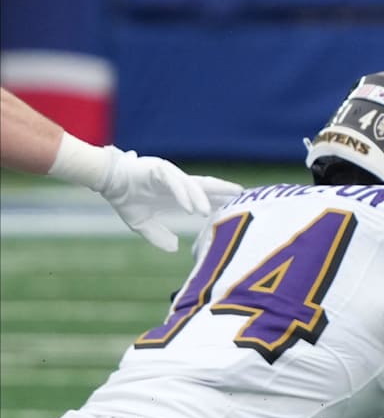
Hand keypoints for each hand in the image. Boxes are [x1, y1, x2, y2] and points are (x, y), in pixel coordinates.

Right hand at [97, 147, 242, 251]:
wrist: (108, 182)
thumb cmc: (126, 199)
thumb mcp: (142, 224)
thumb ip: (158, 235)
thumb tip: (174, 248)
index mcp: (178, 194)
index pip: (205, 196)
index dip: (221, 200)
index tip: (239, 206)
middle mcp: (178, 182)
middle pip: (206, 186)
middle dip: (223, 191)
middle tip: (242, 196)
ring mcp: (169, 174)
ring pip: (191, 186)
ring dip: (201, 199)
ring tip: (208, 212)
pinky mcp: (158, 170)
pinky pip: (173, 183)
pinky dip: (182, 195)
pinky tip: (189, 207)